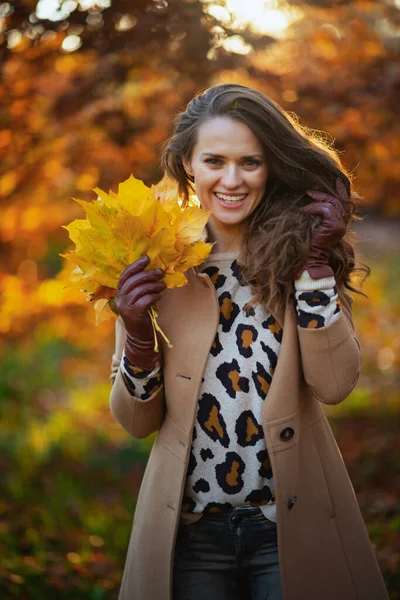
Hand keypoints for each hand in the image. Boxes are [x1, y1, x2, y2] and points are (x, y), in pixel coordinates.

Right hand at [114, 255, 165, 369]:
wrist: (139, 336)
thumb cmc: (142, 315)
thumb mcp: (139, 299)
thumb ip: (142, 286)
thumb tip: (155, 271)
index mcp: (120, 293)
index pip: (125, 275)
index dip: (135, 266)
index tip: (146, 258)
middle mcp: (120, 299)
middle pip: (133, 281)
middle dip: (147, 274)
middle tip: (159, 272)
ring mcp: (126, 307)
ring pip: (140, 289)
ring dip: (153, 285)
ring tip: (162, 285)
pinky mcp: (134, 314)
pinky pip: (145, 299)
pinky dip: (154, 296)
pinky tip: (159, 296)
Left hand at [298, 178, 349, 278]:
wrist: (310, 258)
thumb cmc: (308, 242)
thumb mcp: (315, 224)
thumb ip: (320, 213)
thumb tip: (312, 198)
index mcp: (340, 221)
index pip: (343, 202)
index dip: (340, 190)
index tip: (335, 179)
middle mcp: (343, 222)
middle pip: (337, 200)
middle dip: (323, 193)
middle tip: (309, 190)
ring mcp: (340, 225)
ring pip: (331, 204)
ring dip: (316, 201)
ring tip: (304, 201)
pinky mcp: (334, 226)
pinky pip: (325, 209)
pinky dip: (314, 207)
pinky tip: (304, 210)